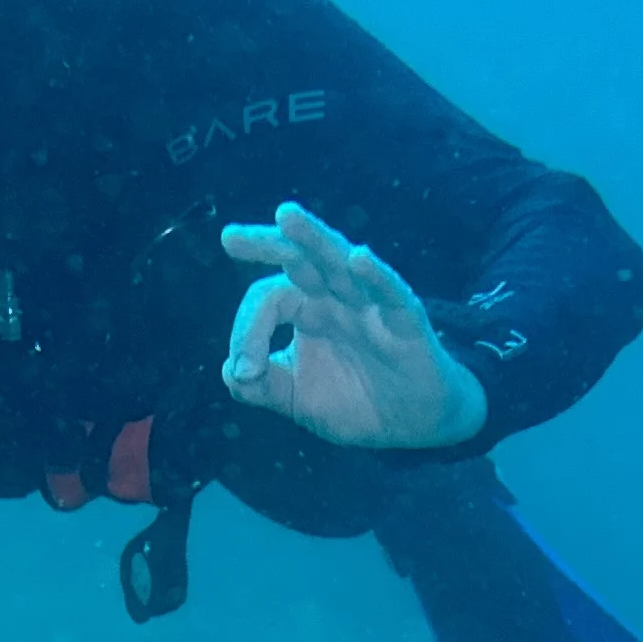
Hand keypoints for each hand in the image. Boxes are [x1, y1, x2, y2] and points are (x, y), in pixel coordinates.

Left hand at [218, 203, 487, 450]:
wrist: (413, 425)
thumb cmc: (357, 402)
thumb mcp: (298, 399)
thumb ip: (262, 387)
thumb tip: (230, 372)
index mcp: (307, 308)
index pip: (269, 298)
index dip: (247, 331)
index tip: (244, 371)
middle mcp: (335, 296)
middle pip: (298, 258)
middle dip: (266, 243)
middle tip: (229, 237)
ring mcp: (370, 304)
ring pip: (340, 261)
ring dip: (314, 238)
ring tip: (286, 215)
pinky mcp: (405, 320)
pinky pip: (390, 292)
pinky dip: (376, 275)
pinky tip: (359, 259)